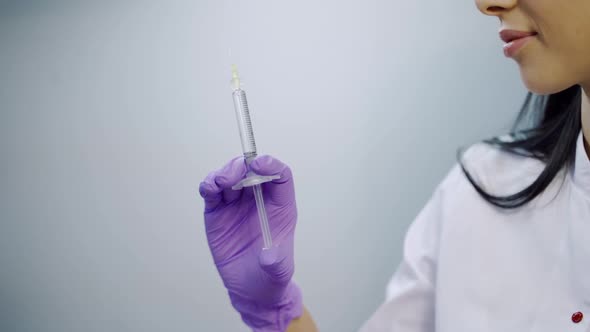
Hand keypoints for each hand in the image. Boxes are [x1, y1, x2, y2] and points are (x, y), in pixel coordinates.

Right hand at [199, 155, 301, 330]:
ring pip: (230, 176)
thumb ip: (276, 262)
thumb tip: (268, 256)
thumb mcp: (279, 270)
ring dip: (224, 173)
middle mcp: (259, 199)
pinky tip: (209, 187)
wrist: (252, 289)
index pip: (280, 175)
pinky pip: (212, 192)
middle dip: (242, 166)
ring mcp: (236, 204)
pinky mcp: (217, 212)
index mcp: (280, 205)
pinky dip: (209, 185)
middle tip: (234, 173)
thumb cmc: (271, 274)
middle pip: (252, 170)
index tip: (259, 164)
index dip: (271, 165)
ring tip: (220, 181)